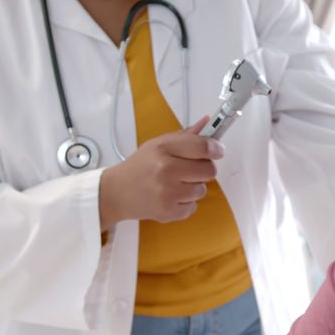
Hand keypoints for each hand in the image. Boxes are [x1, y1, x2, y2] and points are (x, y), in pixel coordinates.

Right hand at [99, 117, 223, 227]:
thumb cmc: (140, 167)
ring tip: (175, 184)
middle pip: (209, 170)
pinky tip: (171, 196)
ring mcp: (168, 192)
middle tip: (191, 169)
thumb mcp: (158, 144)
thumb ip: (185, 135)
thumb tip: (208, 122)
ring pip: (202, 190)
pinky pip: (193, 207)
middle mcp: (166, 169)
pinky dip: (185, 203)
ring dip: (193, 187)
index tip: (217, 150)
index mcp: (164, 148)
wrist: (116, 193)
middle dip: (204, 169)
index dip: (215, 148)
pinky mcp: (168, 211)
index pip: (203, 146)